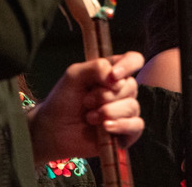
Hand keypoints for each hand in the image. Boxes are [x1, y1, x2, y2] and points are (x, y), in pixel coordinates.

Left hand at [27, 51, 143, 163]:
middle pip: (131, 86)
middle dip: (105, 95)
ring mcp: (124, 112)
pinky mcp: (125, 132)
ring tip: (89, 117)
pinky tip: (105, 127)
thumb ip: (96, 67)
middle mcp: (120, 91)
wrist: (54, 131)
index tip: (112, 76)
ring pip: (132, 107)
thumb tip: (116, 78)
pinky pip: (136, 125)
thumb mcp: (74, 76)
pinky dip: (121, 125)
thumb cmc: (63, 102)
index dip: (128, 65)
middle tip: (86, 102)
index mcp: (111, 73)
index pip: (133, 60)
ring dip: (108, 111)